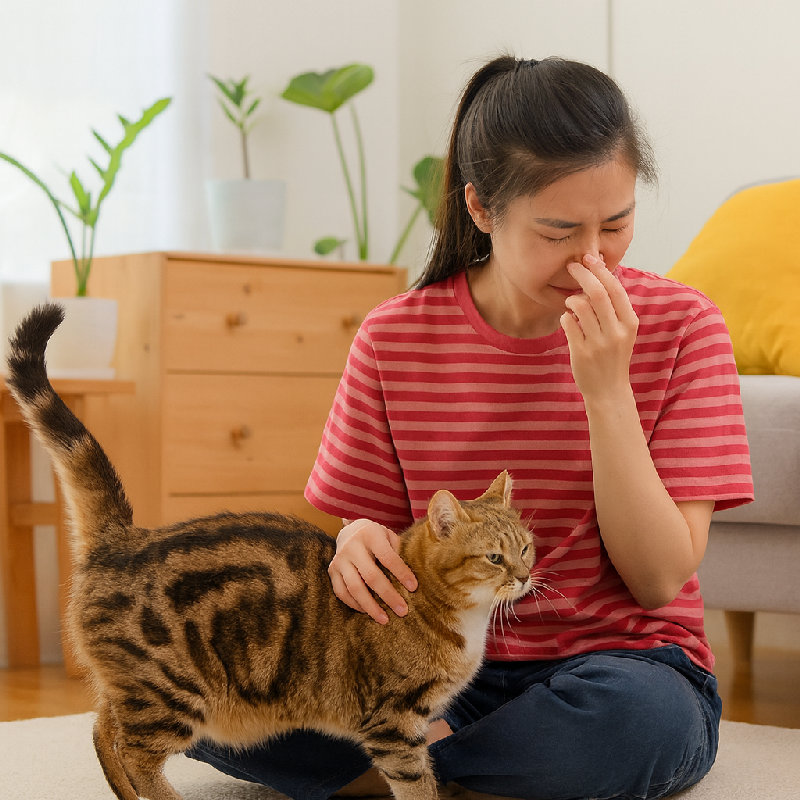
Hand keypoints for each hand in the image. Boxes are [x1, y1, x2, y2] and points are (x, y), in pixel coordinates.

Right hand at [328, 519, 417, 623]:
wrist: (350, 532)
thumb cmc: (377, 538)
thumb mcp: (389, 536)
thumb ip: (397, 553)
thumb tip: (408, 581)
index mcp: (370, 535)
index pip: (388, 557)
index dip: (401, 573)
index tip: (414, 587)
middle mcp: (352, 546)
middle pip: (371, 576)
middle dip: (388, 595)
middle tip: (403, 611)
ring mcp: (339, 559)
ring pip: (354, 588)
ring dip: (371, 607)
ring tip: (385, 619)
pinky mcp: (332, 570)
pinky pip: (342, 593)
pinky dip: (355, 605)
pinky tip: (368, 611)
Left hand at [559, 254, 637, 399]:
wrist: (609, 391)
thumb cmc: (613, 356)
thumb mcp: (622, 332)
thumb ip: (614, 308)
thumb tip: (600, 275)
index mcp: (630, 323)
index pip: (616, 288)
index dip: (600, 270)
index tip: (588, 258)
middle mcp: (617, 332)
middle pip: (597, 293)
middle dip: (582, 274)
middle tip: (571, 266)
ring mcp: (599, 343)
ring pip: (580, 306)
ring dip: (571, 298)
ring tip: (570, 302)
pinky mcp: (581, 353)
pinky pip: (568, 324)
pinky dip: (564, 317)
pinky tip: (567, 320)